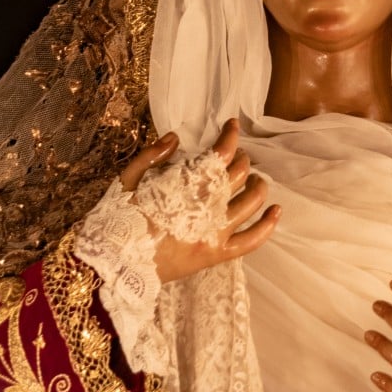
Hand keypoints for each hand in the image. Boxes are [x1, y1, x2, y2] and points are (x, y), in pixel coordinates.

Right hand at [118, 118, 279, 283]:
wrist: (114, 266)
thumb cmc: (118, 220)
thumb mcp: (127, 179)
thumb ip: (152, 156)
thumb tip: (176, 138)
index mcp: (186, 186)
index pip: (221, 154)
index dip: (230, 136)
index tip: (232, 126)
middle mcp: (207, 207)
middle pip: (239, 174)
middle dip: (241, 159)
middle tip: (236, 156)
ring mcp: (215, 233)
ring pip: (251, 202)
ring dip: (257, 185)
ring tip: (254, 179)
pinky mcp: (216, 255)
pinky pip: (251, 241)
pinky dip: (267, 225)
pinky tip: (276, 211)